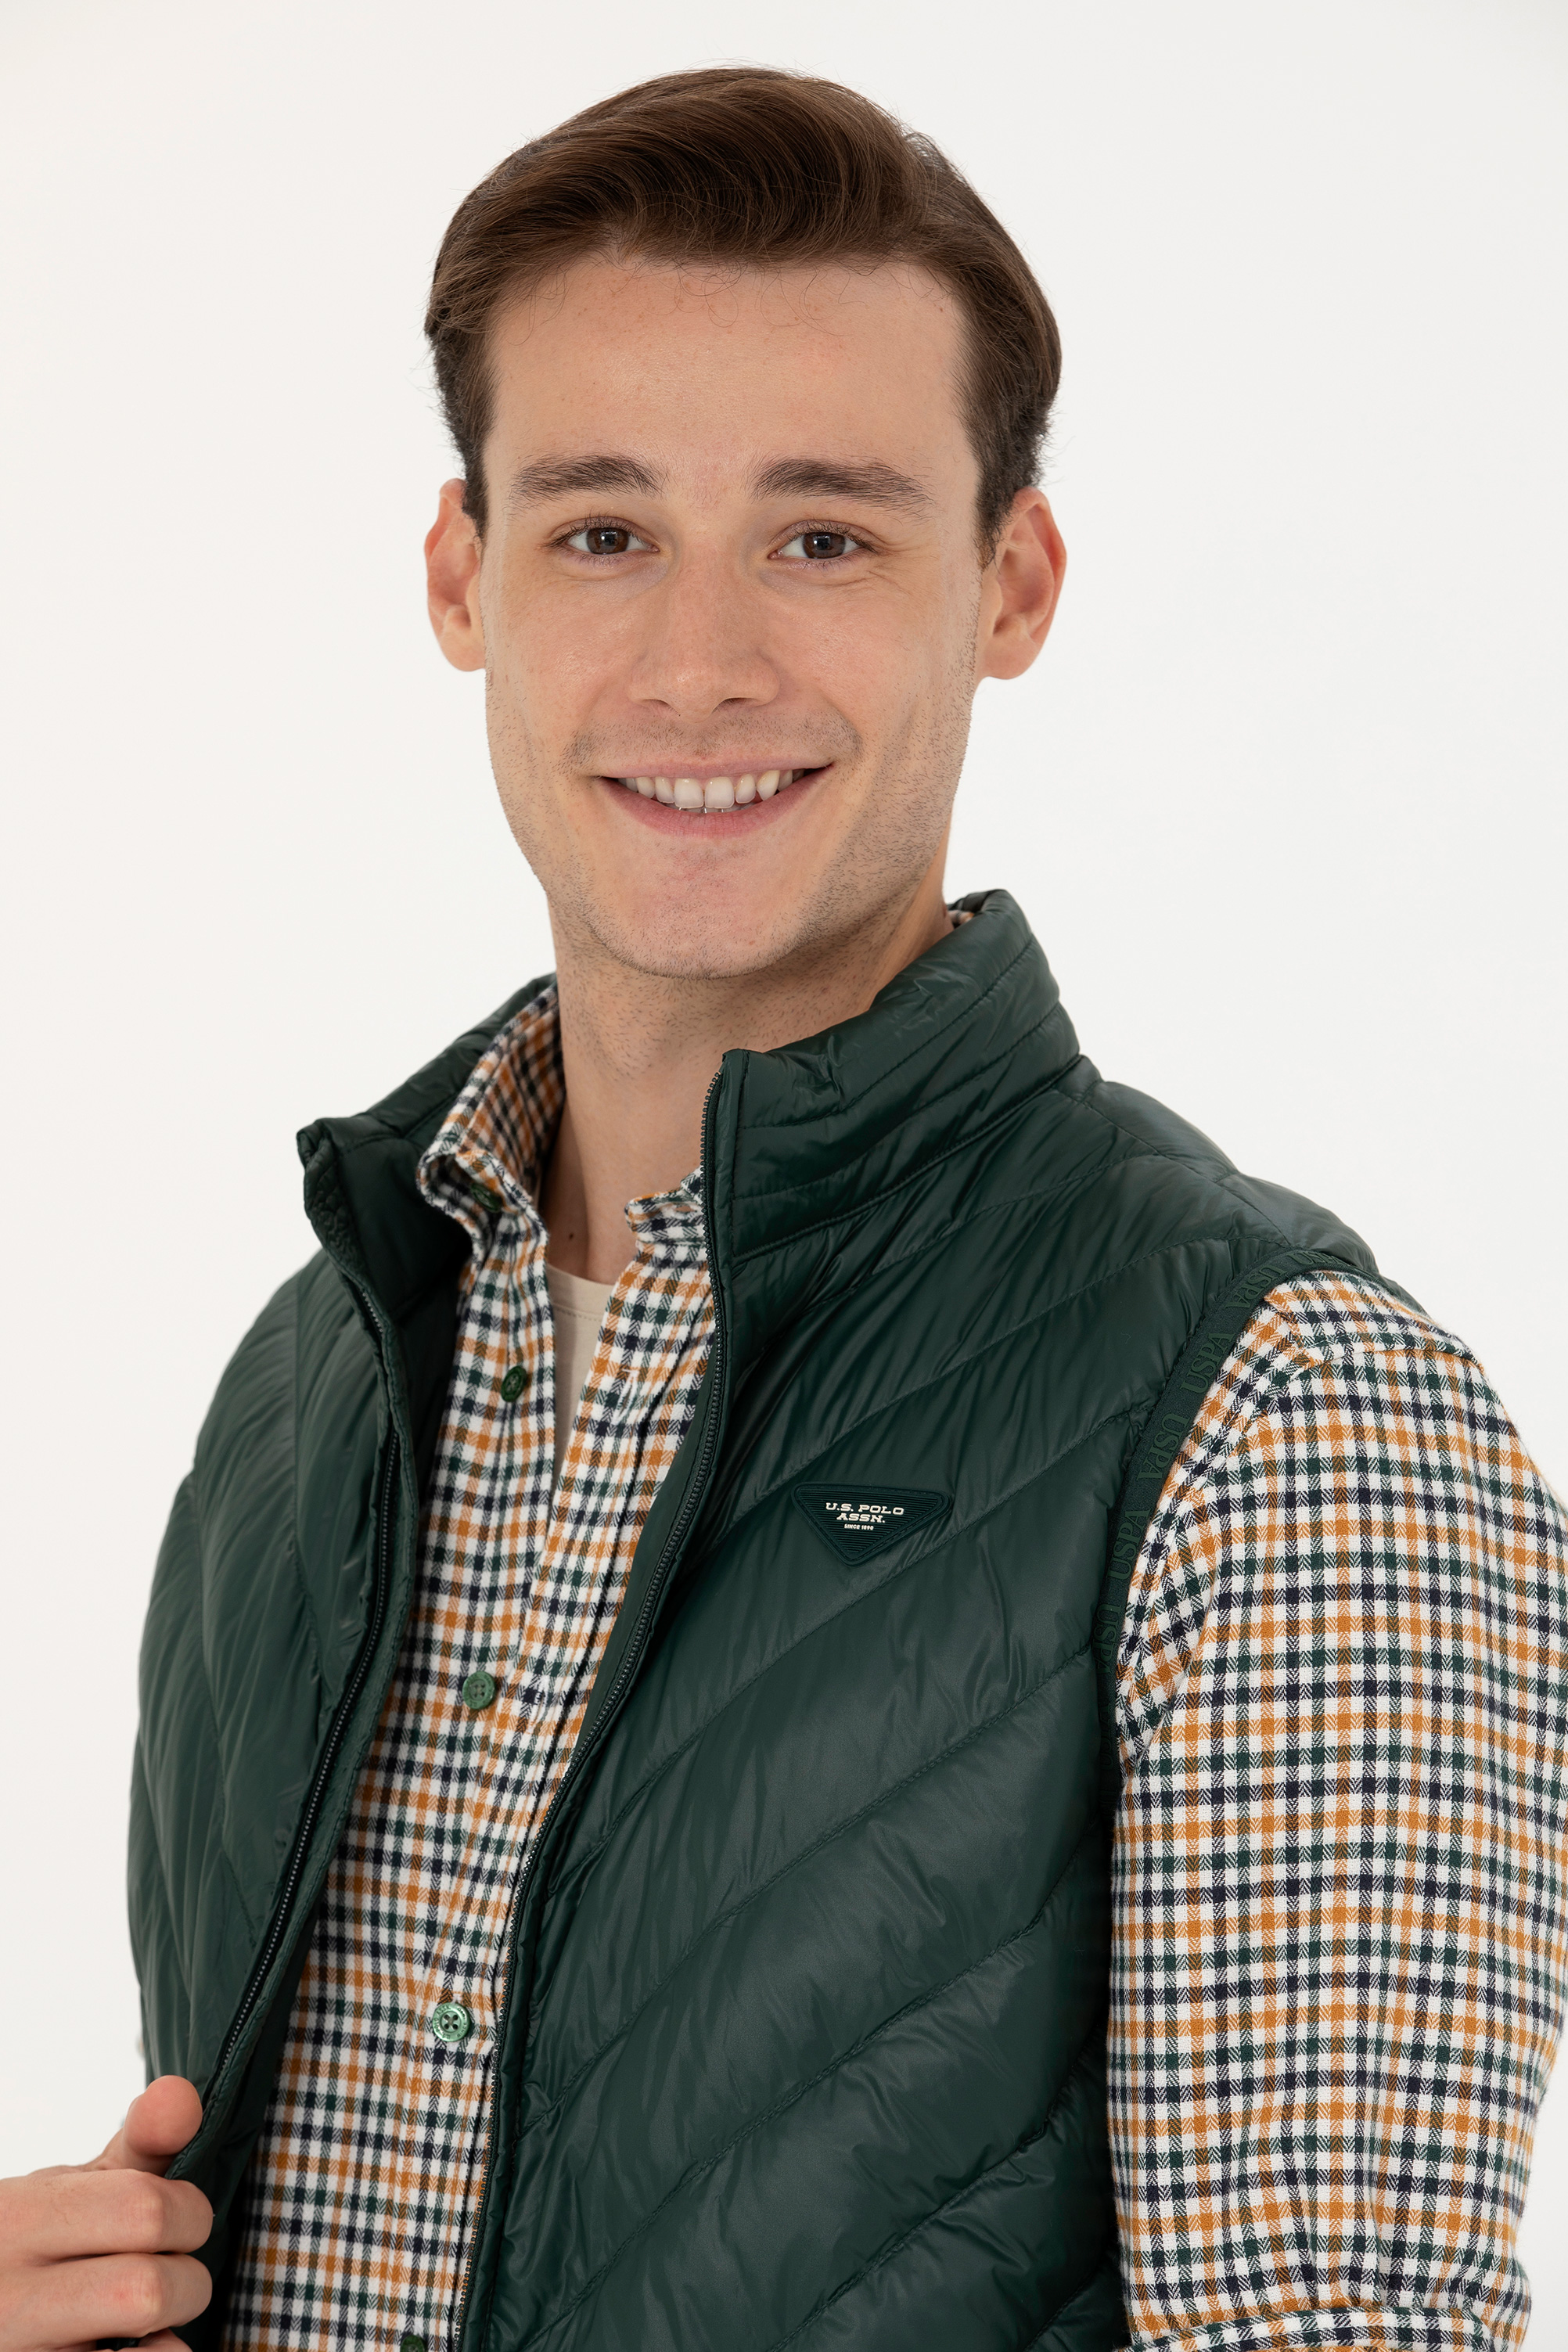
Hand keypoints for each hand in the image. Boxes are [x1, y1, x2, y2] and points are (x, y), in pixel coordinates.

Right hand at [0, 2076, 211, 2350]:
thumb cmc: (33, 2243)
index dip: (188, 2213)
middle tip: (168, 2273)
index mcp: (20, 2217)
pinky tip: (133, 2349)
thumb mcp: (73, 2189)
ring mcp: (20, 2351)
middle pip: (148, 2289)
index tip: (178, 2219)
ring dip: (168, 2335)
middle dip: (185, 2279)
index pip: (145, 2209)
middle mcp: (9, 2294)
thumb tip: (180, 2094)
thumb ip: (140, 2146)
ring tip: (149, 2321)